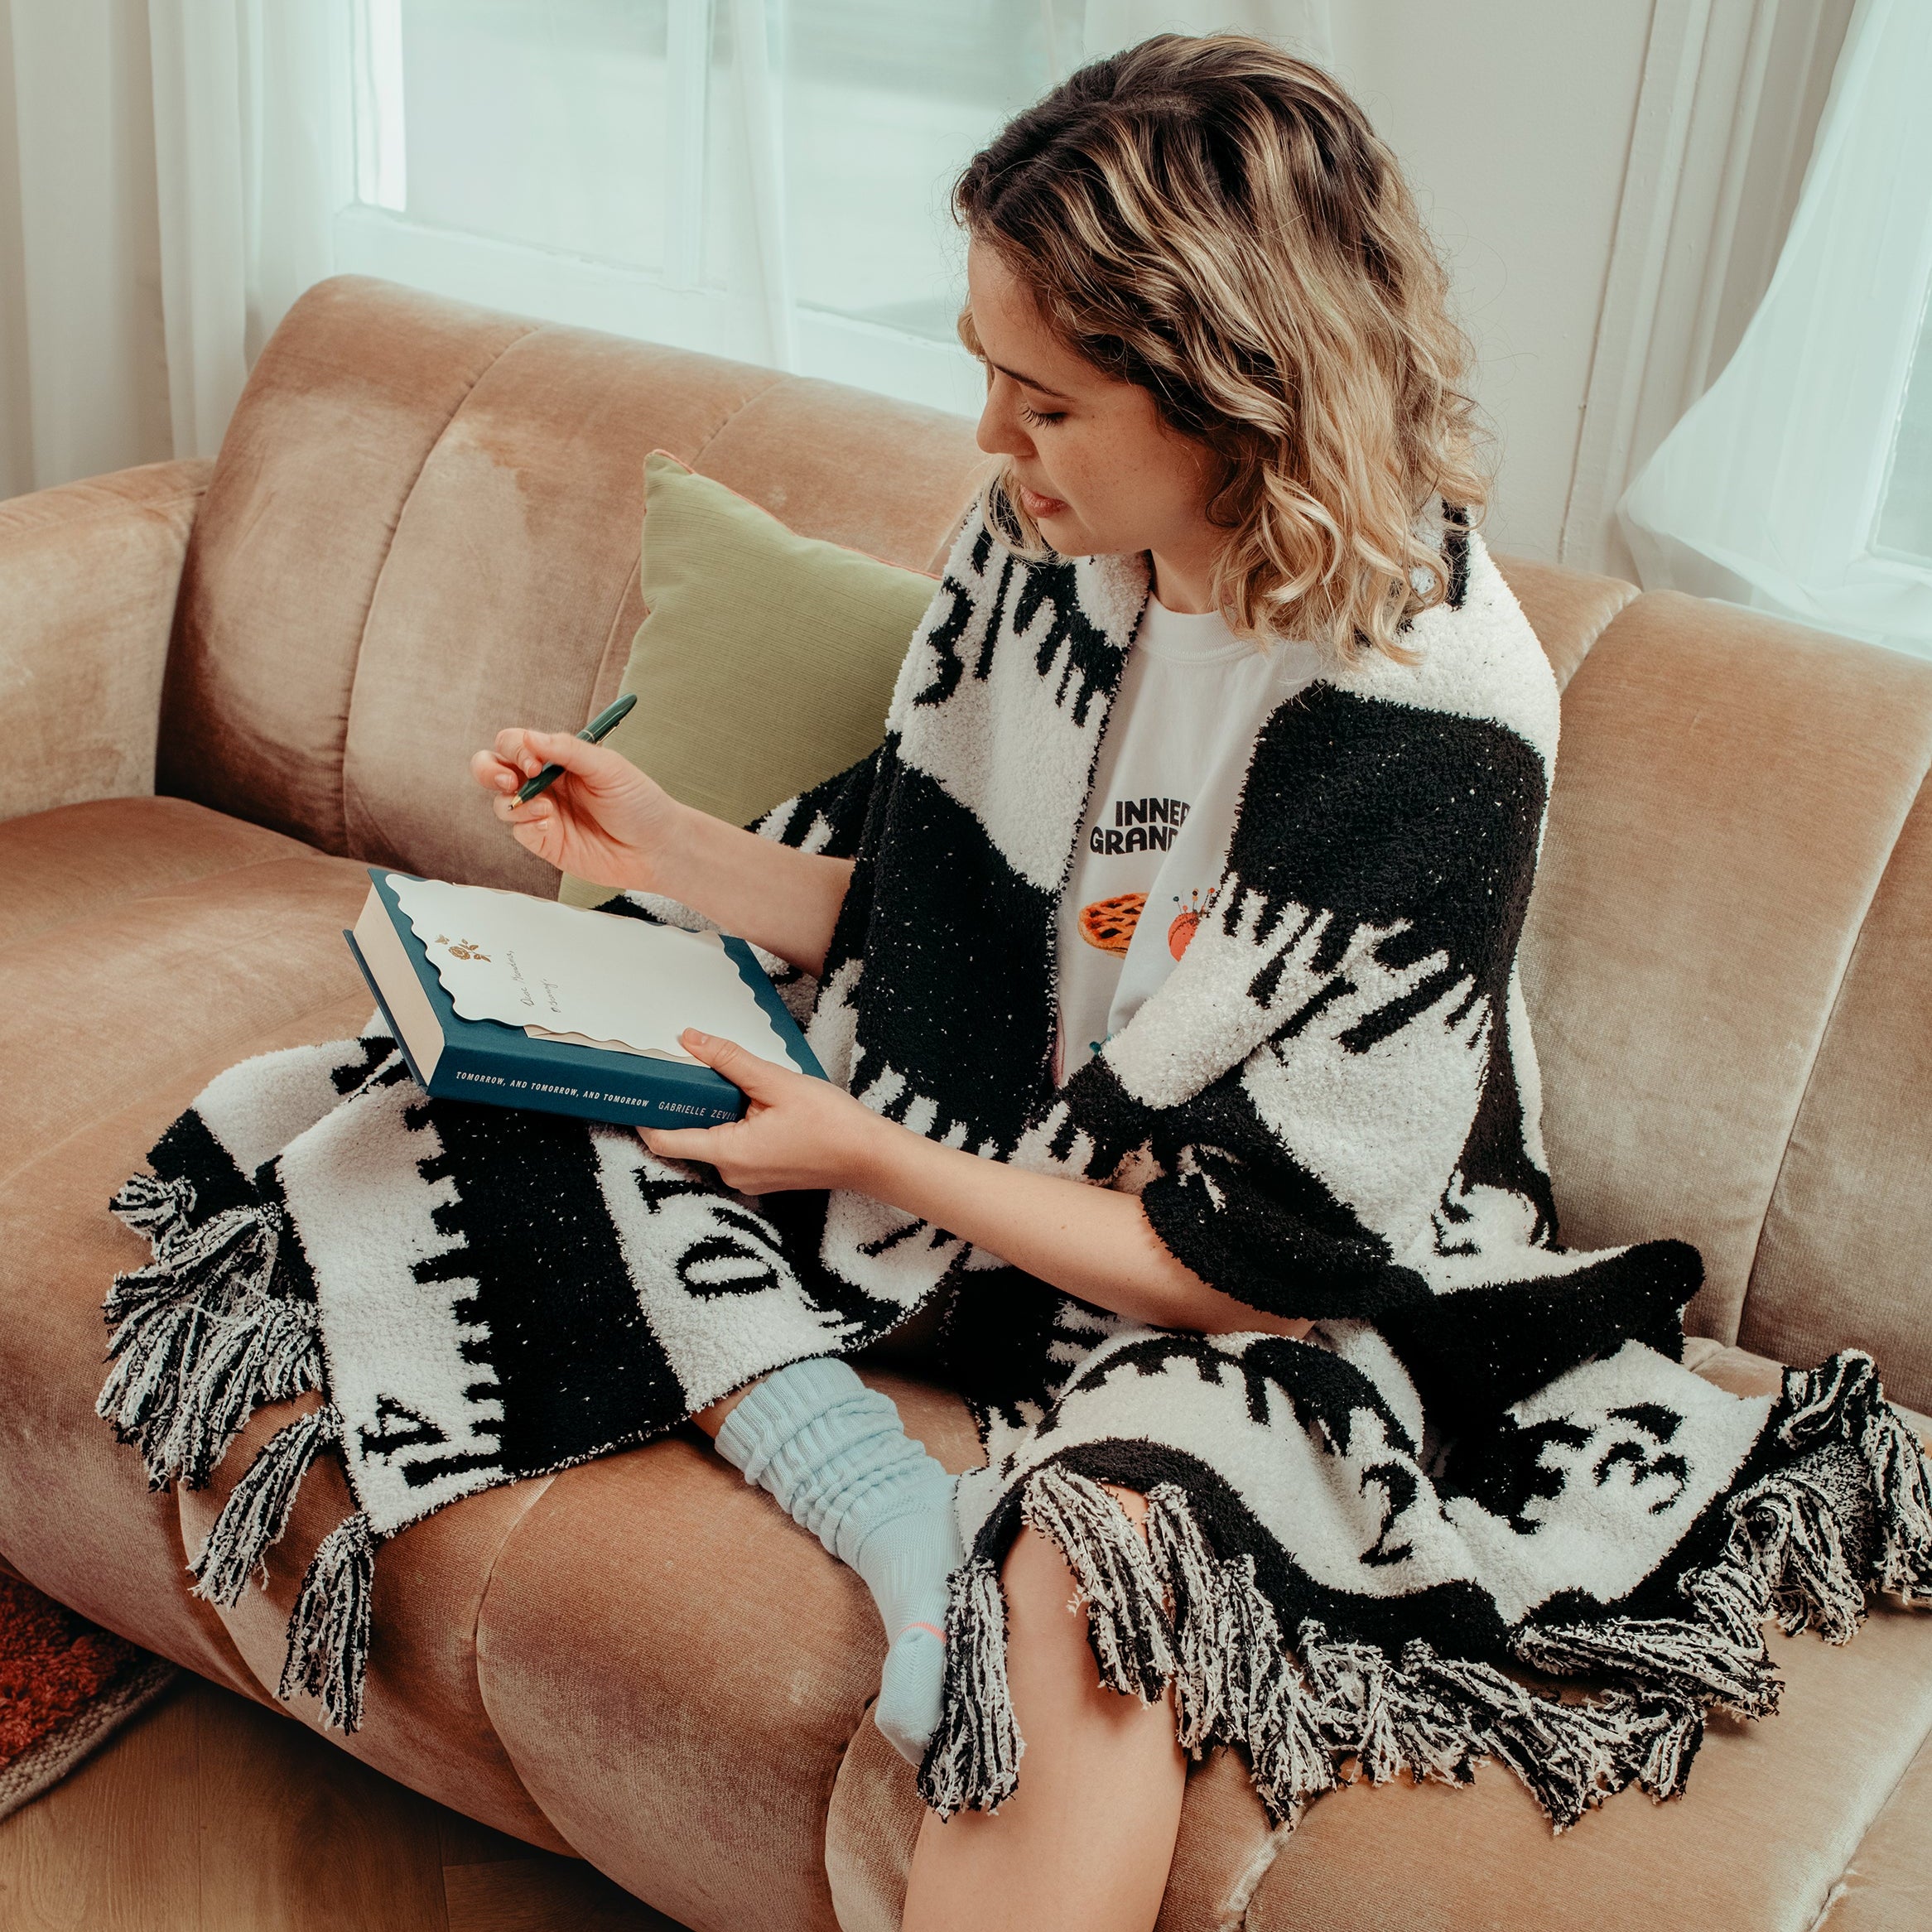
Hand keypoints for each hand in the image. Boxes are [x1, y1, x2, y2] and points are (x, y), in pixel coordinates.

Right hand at [469, 727, 685, 889]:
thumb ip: (568, 750)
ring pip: (502, 802)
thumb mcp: (608, 768)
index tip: (533, 763)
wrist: (657, 848)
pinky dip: (526, 825)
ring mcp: (543, 813)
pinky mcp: (545, 842)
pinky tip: (549, 825)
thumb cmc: (640, 803)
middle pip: (493, 769)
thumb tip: (529, 737)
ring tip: (545, 810)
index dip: (515, 749)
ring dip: (514, 803)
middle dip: (488, 771)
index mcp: (559, 759)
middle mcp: (546, 783)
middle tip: (509, 781)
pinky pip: (518, 830)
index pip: (516, 744)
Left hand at [638, 1030, 894, 1193]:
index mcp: (729, 1153)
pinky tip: (756, 1102)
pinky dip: (735, 1124)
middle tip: (691, 1067)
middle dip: (688, 1103)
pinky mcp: (762, 1175)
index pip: (664, 1140)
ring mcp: (748, 1178)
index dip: (644, 1116)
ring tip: (736, 1082)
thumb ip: (729, 1060)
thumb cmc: (832, 1124)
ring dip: (717, 1111)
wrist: (871, 1157)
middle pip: (689, 1136)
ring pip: (713, 1140)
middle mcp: (732, 1173)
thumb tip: (690, 1039)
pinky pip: (734, 1147)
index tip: (635, 1091)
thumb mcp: (777, 1082)